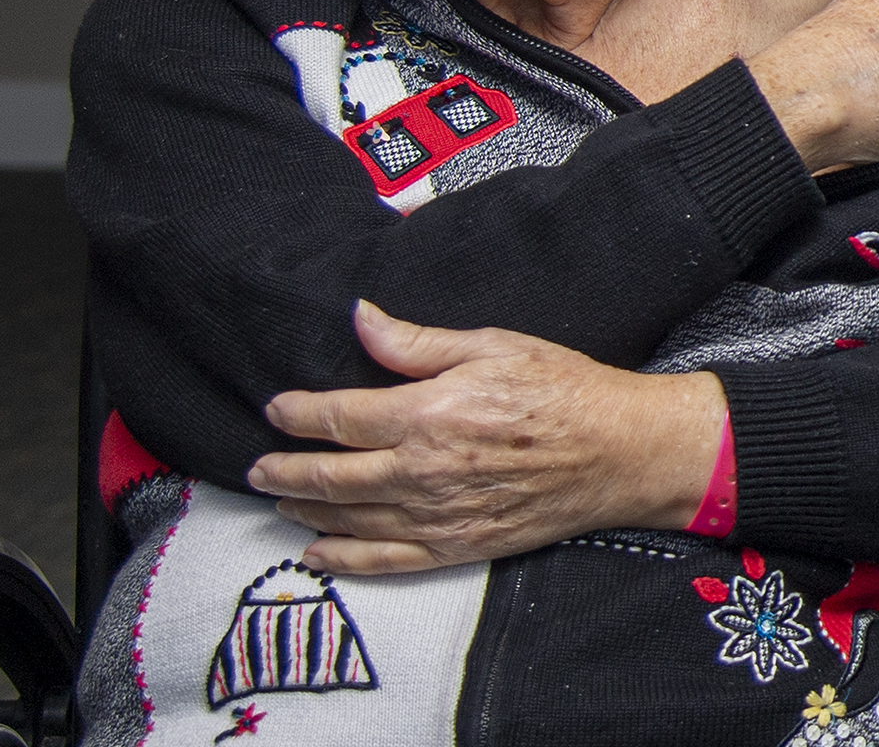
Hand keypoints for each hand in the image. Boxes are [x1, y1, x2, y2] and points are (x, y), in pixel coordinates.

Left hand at [247, 301, 724, 573]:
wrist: (620, 451)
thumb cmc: (564, 390)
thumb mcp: (494, 345)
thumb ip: (418, 342)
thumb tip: (360, 319)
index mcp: (428, 414)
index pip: (338, 417)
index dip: (298, 413)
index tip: (277, 408)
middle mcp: (422, 472)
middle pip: (330, 475)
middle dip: (285, 469)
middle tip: (258, 465)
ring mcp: (436, 516)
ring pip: (348, 519)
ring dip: (304, 509)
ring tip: (280, 499)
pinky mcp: (456, 547)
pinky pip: (384, 560)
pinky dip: (343, 559)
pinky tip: (317, 553)